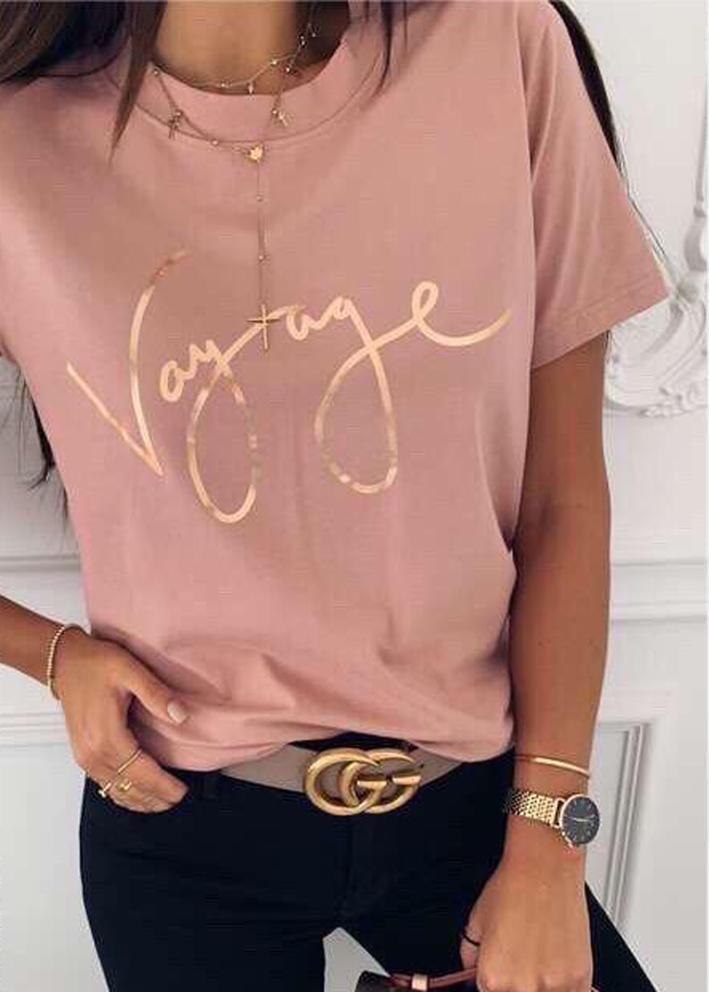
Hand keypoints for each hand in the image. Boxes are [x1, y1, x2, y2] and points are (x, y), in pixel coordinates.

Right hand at [52, 626, 189, 812]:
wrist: (65, 662)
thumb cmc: (96, 664)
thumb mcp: (130, 670)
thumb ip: (156, 694)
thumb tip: (181, 715)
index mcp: (107, 737)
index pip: (142, 773)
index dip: (164, 786)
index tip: (184, 792)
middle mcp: (93, 754)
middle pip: (130, 788)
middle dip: (156, 798)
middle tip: (179, 799)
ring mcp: (85, 758)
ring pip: (116, 792)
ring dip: (140, 800)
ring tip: (163, 802)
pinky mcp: (83, 756)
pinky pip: (105, 785)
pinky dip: (123, 794)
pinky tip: (137, 795)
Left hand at [460, 842, 592, 991]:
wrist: (544, 866)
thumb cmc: (513, 887)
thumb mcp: (475, 922)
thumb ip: (470, 957)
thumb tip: (472, 973)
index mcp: (492, 978)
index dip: (495, 985)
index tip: (502, 974)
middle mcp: (523, 987)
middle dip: (517, 984)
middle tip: (522, 961)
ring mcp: (554, 987)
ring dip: (542, 986)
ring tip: (540, 961)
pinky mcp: (580, 979)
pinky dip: (564, 986)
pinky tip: (557, 967)